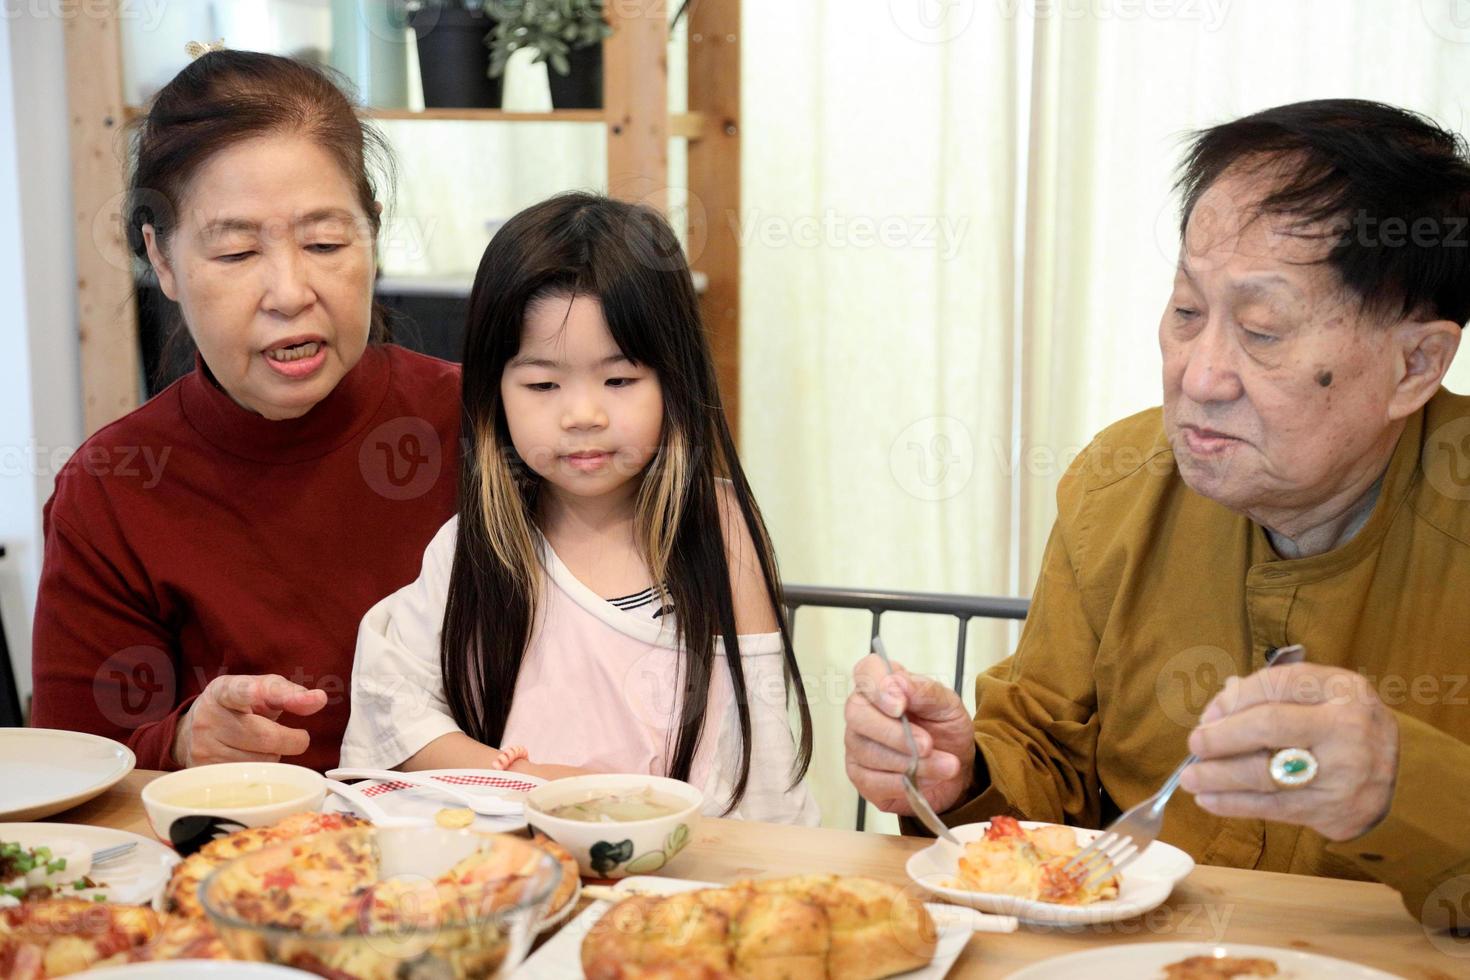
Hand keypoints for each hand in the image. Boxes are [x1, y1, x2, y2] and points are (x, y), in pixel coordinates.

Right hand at [173, 674, 327, 766]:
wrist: (195, 730)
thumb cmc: (239, 707)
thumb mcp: (261, 691)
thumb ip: (291, 693)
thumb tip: (319, 699)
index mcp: (223, 691)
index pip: (238, 691)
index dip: (249, 691)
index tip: (257, 690)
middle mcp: (208, 719)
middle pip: (264, 736)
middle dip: (291, 739)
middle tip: (298, 737)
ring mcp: (203, 748)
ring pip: (260, 762)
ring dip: (274, 757)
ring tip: (263, 747)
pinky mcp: (205, 773)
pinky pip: (249, 779)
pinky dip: (261, 772)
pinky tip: (251, 759)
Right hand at [844, 653, 976, 814]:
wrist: (957, 770)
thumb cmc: (946, 730)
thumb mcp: (949, 706)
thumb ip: (925, 691)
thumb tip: (897, 682)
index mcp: (884, 685)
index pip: (866, 671)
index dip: (877, 687)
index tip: (902, 706)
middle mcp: (863, 711)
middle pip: (857, 714)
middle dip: (894, 733)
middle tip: (928, 745)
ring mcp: (857, 744)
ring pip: (868, 751)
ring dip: (911, 762)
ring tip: (945, 765)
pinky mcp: (859, 775)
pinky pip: (871, 780)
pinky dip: (901, 783)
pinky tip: (923, 781)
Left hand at [1182, 663, 1399, 840]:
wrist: (1399, 779)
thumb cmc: (1341, 727)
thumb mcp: (1319, 695)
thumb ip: (1268, 693)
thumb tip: (1214, 713)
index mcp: (1343, 689)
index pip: (1278, 684)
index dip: (1235, 697)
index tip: (1209, 714)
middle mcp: (1347, 727)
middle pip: (1269, 725)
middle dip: (1222, 736)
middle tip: (1195, 744)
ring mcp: (1343, 772)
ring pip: (1265, 773)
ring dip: (1218, 776)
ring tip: (1192, 778)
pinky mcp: (1332, 809)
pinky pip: (1272, 808)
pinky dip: (1234, 804)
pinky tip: (1209, 800)